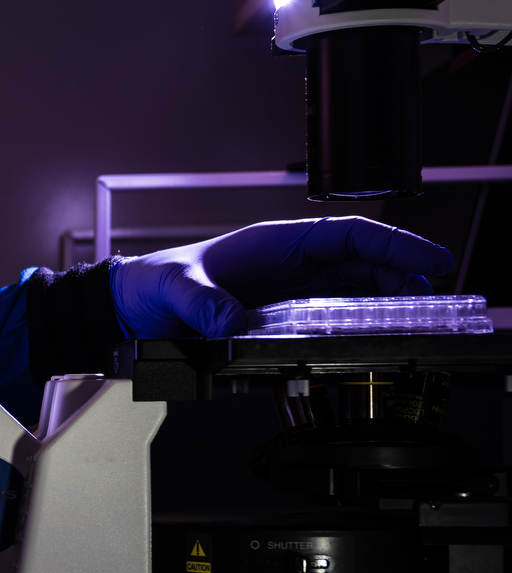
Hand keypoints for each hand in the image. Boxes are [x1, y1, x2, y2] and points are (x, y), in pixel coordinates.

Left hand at [109, 216, 454, 337]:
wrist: (134, 307)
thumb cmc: (153, 284)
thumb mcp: (173, 289)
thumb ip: (199, 302)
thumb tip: (227, 321)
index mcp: (272, 244)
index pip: (346, 236)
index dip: (393, 244)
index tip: (428, 259)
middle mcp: (288, 264)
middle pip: (363, 262)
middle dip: (404, 275)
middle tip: (437, 300)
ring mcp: (288, 290)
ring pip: (355, 288)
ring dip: (388, 299)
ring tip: (420, 318)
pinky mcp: (281, 316)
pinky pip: (333, 315)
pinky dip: (360, 322)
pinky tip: (378, 337)